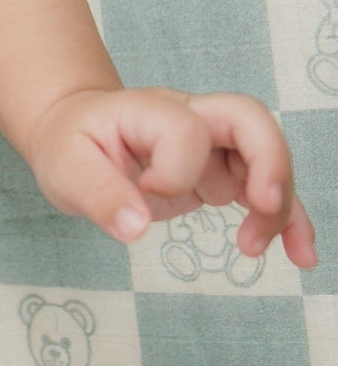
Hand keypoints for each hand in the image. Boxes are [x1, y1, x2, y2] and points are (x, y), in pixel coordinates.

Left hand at [29, 86, 316, 268]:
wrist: (75, 134)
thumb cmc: (71, 144)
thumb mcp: (64, 166)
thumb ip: (98, 194)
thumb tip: (134, 227)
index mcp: (151, 109)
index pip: (184, 130)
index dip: (174, 170)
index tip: (144, 194)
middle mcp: (191, 118)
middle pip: (248, 119)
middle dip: (267, 162)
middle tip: (261, 206)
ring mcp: (212, 145)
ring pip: (267, 158)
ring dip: (278, 204)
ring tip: (256, 249)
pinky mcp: (221, 175)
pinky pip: (266, 192)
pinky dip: (289, 222)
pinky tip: (301, 256)